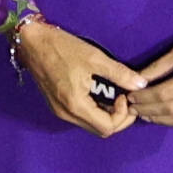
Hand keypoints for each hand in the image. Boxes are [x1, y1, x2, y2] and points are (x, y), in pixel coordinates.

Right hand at [8, 19, 142, 137]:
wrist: (31, 41)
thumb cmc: (62, 47)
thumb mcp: (94, 58)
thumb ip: (119, 74)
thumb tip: (141, 84)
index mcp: (75, 104)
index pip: (107, 127)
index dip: (122, 115)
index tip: (124, 95)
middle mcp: (66, 114)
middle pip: (100, 130)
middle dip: (117, 118)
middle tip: (124, 98)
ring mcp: (60, 111)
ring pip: (91, 125)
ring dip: (106, 115)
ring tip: (113, 95)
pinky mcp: (57, 106)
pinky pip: (81, 117)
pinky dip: (95, 111)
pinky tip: (98, 94)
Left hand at [129, 20, 172, 128]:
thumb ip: (159, 66)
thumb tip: (137, 80)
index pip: (165, 94)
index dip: (144, 98)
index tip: (130, 97)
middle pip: (171, 109)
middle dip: (148, 110)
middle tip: (132, 108)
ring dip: (160, 119)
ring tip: (144, 113)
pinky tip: (163, 115)